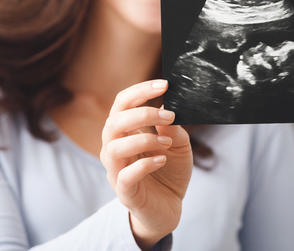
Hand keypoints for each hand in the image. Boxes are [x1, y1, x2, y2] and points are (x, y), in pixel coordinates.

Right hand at [100, 79, 192, 248]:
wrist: (169, 208)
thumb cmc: (169, 170)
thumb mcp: (178, 144)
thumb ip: (172, 127)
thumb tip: (168, 108)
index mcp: (125, 131)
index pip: (122, 103)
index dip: (140, 91)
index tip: (165, 85)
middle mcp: (115, 148)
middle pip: (114, 122)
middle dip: (142, 114)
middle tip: (169, 115)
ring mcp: (117, 171)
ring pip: (114, 148)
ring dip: (143, 140)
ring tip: (166, 142)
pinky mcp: (125, 192)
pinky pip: (125, 176)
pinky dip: (145, 165)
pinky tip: (162, 160)